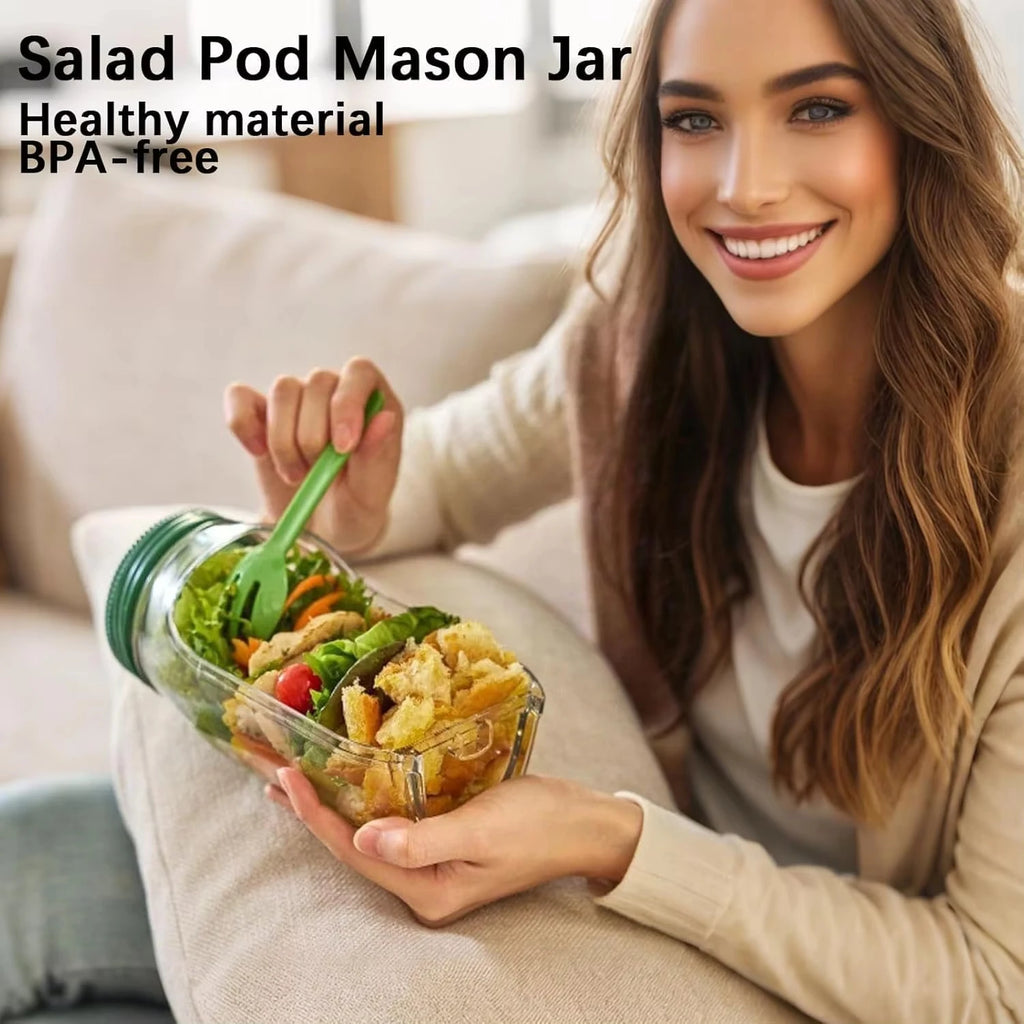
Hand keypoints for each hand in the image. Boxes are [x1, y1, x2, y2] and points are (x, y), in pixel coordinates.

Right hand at [224, 359, 402, 554]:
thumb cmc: (355, 507)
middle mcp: (336, 392)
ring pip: (283, 390)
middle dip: (313, 436)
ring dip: (284, 440)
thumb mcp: (371, 492)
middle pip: (317, 382)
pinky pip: (240, 397)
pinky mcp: (261, 416)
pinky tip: (256, 452)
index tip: (342, 448)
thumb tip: (385, 417)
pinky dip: (243, 423)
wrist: (321, 529)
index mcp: (374, 403)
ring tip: (295, 476)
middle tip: (317, 476)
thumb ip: (376, 456)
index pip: (359, 372)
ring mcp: (298, 401)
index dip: (347, 403)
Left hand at [267, 769, 643, 925]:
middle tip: (271, 773)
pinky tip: (349, 783)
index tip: (286, 776)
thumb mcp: (482, 830)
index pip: (355, 852)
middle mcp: (422, 885)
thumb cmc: (539, 825)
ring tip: (290, 782)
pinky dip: (361, 800)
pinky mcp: (441, 844)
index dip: (316, 815)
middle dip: (310, 811)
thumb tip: (363, 839)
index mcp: (427, 891)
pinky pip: (389, 823)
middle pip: (351, 847)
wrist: (584, 825)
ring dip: (329, 805)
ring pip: (365, 834)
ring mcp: (432, 866)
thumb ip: (423, 838)